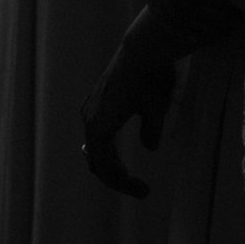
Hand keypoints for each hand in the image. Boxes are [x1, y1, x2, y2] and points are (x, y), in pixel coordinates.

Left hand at [82, 21, 177, 199]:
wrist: (145, 52)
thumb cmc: (152, 74)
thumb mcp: (153, 107)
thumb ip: (149, 128)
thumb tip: (149, 147)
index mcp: (100, 112)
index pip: (102, 150)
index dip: (117, 169)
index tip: (138, 184)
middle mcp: (91, 117)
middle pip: (97, 160)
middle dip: (117, 178)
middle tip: (139, 190)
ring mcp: (92, 121)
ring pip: (99, 163)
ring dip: (119, 181)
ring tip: (141, 191)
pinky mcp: (98, 125)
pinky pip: (103, 161)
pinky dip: (117, 177)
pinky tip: (134, 184)